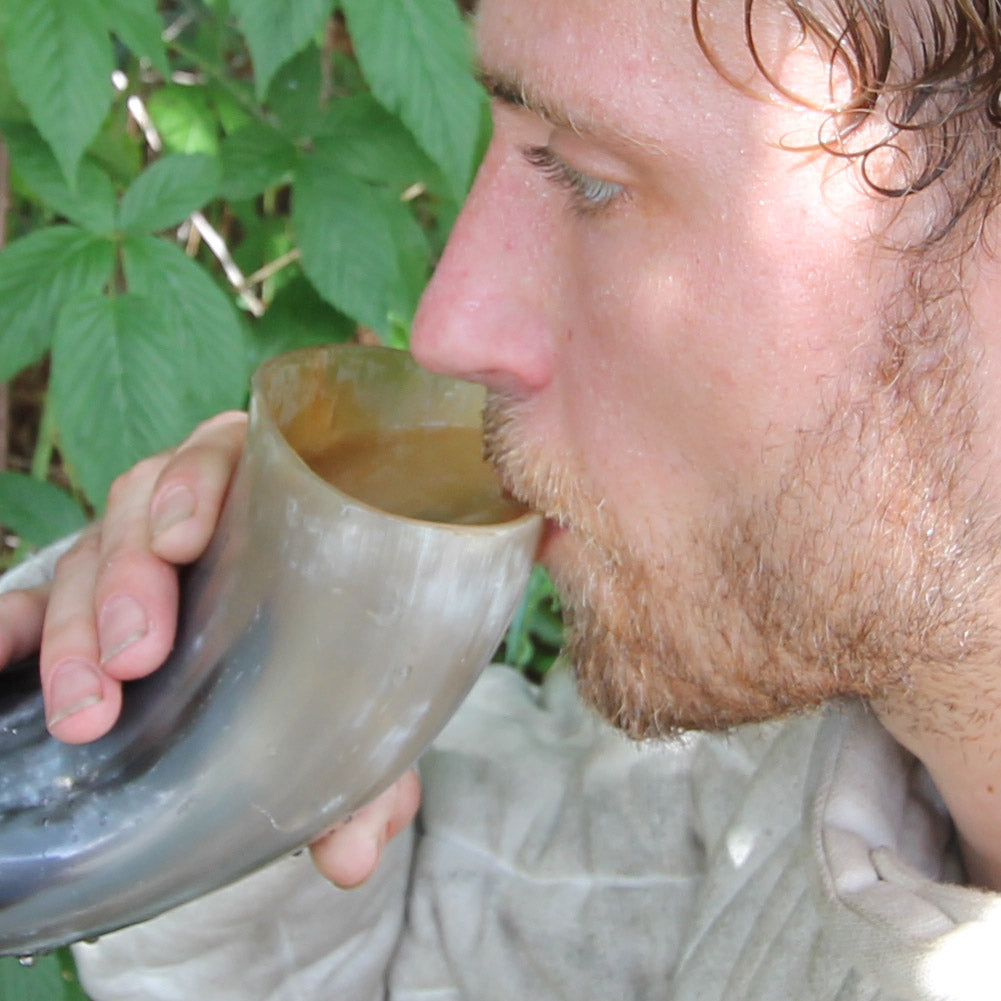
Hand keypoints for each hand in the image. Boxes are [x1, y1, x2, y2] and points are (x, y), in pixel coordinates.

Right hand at [0, 409, 421, 888]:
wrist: (296, 679)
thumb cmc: (332, 665)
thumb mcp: (356, 712)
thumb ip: (365, 773)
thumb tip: (352, 857)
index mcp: (270, 504)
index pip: (228, 457)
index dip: (199, 481)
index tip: (184, 539)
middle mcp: (192, 517)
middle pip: (141, 510)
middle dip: (128, 582)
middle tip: (137, 659)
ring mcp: (129, 554)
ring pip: (85, 558)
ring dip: (76, 628)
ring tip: (88, 708)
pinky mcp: (81, 601)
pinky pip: (29, 599)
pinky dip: (6, 624)